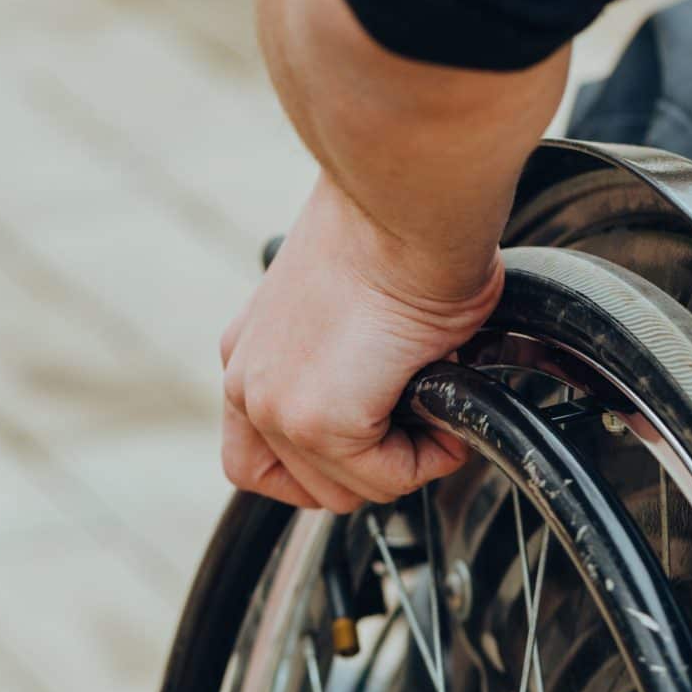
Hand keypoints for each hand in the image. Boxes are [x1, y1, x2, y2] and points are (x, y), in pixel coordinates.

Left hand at [219, 174, 499, 511]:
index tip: (378, 436)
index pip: (260, 456)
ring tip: (435, 408)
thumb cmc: (396, 229)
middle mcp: (246, 383)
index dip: (328, 464)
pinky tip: (445, 405)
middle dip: (369, 469)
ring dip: (403, 463)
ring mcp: (275, 406)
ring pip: (346, 490)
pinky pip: (387, 478)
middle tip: (418, 422)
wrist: (405, 201)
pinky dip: (429, 457)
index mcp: (249, 354)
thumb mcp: (350, 308)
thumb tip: (392, 398)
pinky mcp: (318, 420)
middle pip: (300, 485)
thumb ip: (346, 365)